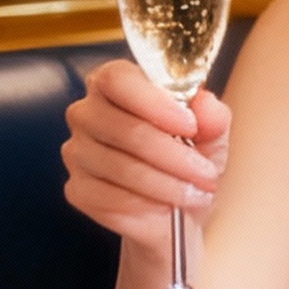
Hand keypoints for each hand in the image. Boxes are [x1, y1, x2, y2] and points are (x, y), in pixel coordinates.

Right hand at [62, 54, 228, 268]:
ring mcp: (77, 152)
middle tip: (205, 172)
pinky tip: (168, 207)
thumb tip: (206, 104)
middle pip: (123, 128)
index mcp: (114, 85)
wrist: (178, 209)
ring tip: (196, 193)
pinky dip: (146, 206)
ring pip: (121, 167)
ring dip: (166, 184)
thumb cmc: (189, 160)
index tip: (190, 125)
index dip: (154, 102)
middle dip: (172, 155)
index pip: (117, 79)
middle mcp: (87, 113)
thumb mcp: (211, 135)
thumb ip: (212, 116)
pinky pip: (109, 198)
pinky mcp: (78, 190)